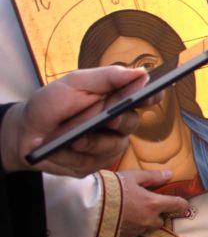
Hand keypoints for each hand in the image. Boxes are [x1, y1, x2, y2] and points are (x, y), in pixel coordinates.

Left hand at [1, 66, 153, 175]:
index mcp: (116, 99)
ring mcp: (107, 145)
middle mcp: (116, 123)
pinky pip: (92, 162)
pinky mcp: (93, 164)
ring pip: (114, 146)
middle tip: (110, 120)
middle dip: (121, 122)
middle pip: (133, 123)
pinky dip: (72, 155)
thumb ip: (107, 77)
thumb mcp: (75, 83)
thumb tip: (141, 72)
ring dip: (92, 142)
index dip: (153, 96)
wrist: (24, 132)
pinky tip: (58, 150)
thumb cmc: (51, 104)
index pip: (144, 97)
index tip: (152, 95)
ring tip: (73, 139)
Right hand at [117, 169, 190, 236]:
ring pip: (147, 227)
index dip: (182, 204)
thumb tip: (170, 175)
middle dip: (157, 214)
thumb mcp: (132, 177)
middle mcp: (148, 220)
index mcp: (153, 204)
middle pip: (161, 220)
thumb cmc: (111, 188)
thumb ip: (152, 177)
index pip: (177, 205)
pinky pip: (134, 233)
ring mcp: (136, 231)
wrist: (88, 208)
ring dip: (143, 221)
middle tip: (146, 205)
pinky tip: (121, 219)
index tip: (183, 204)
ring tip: (130, 211)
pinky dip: (131, 227)